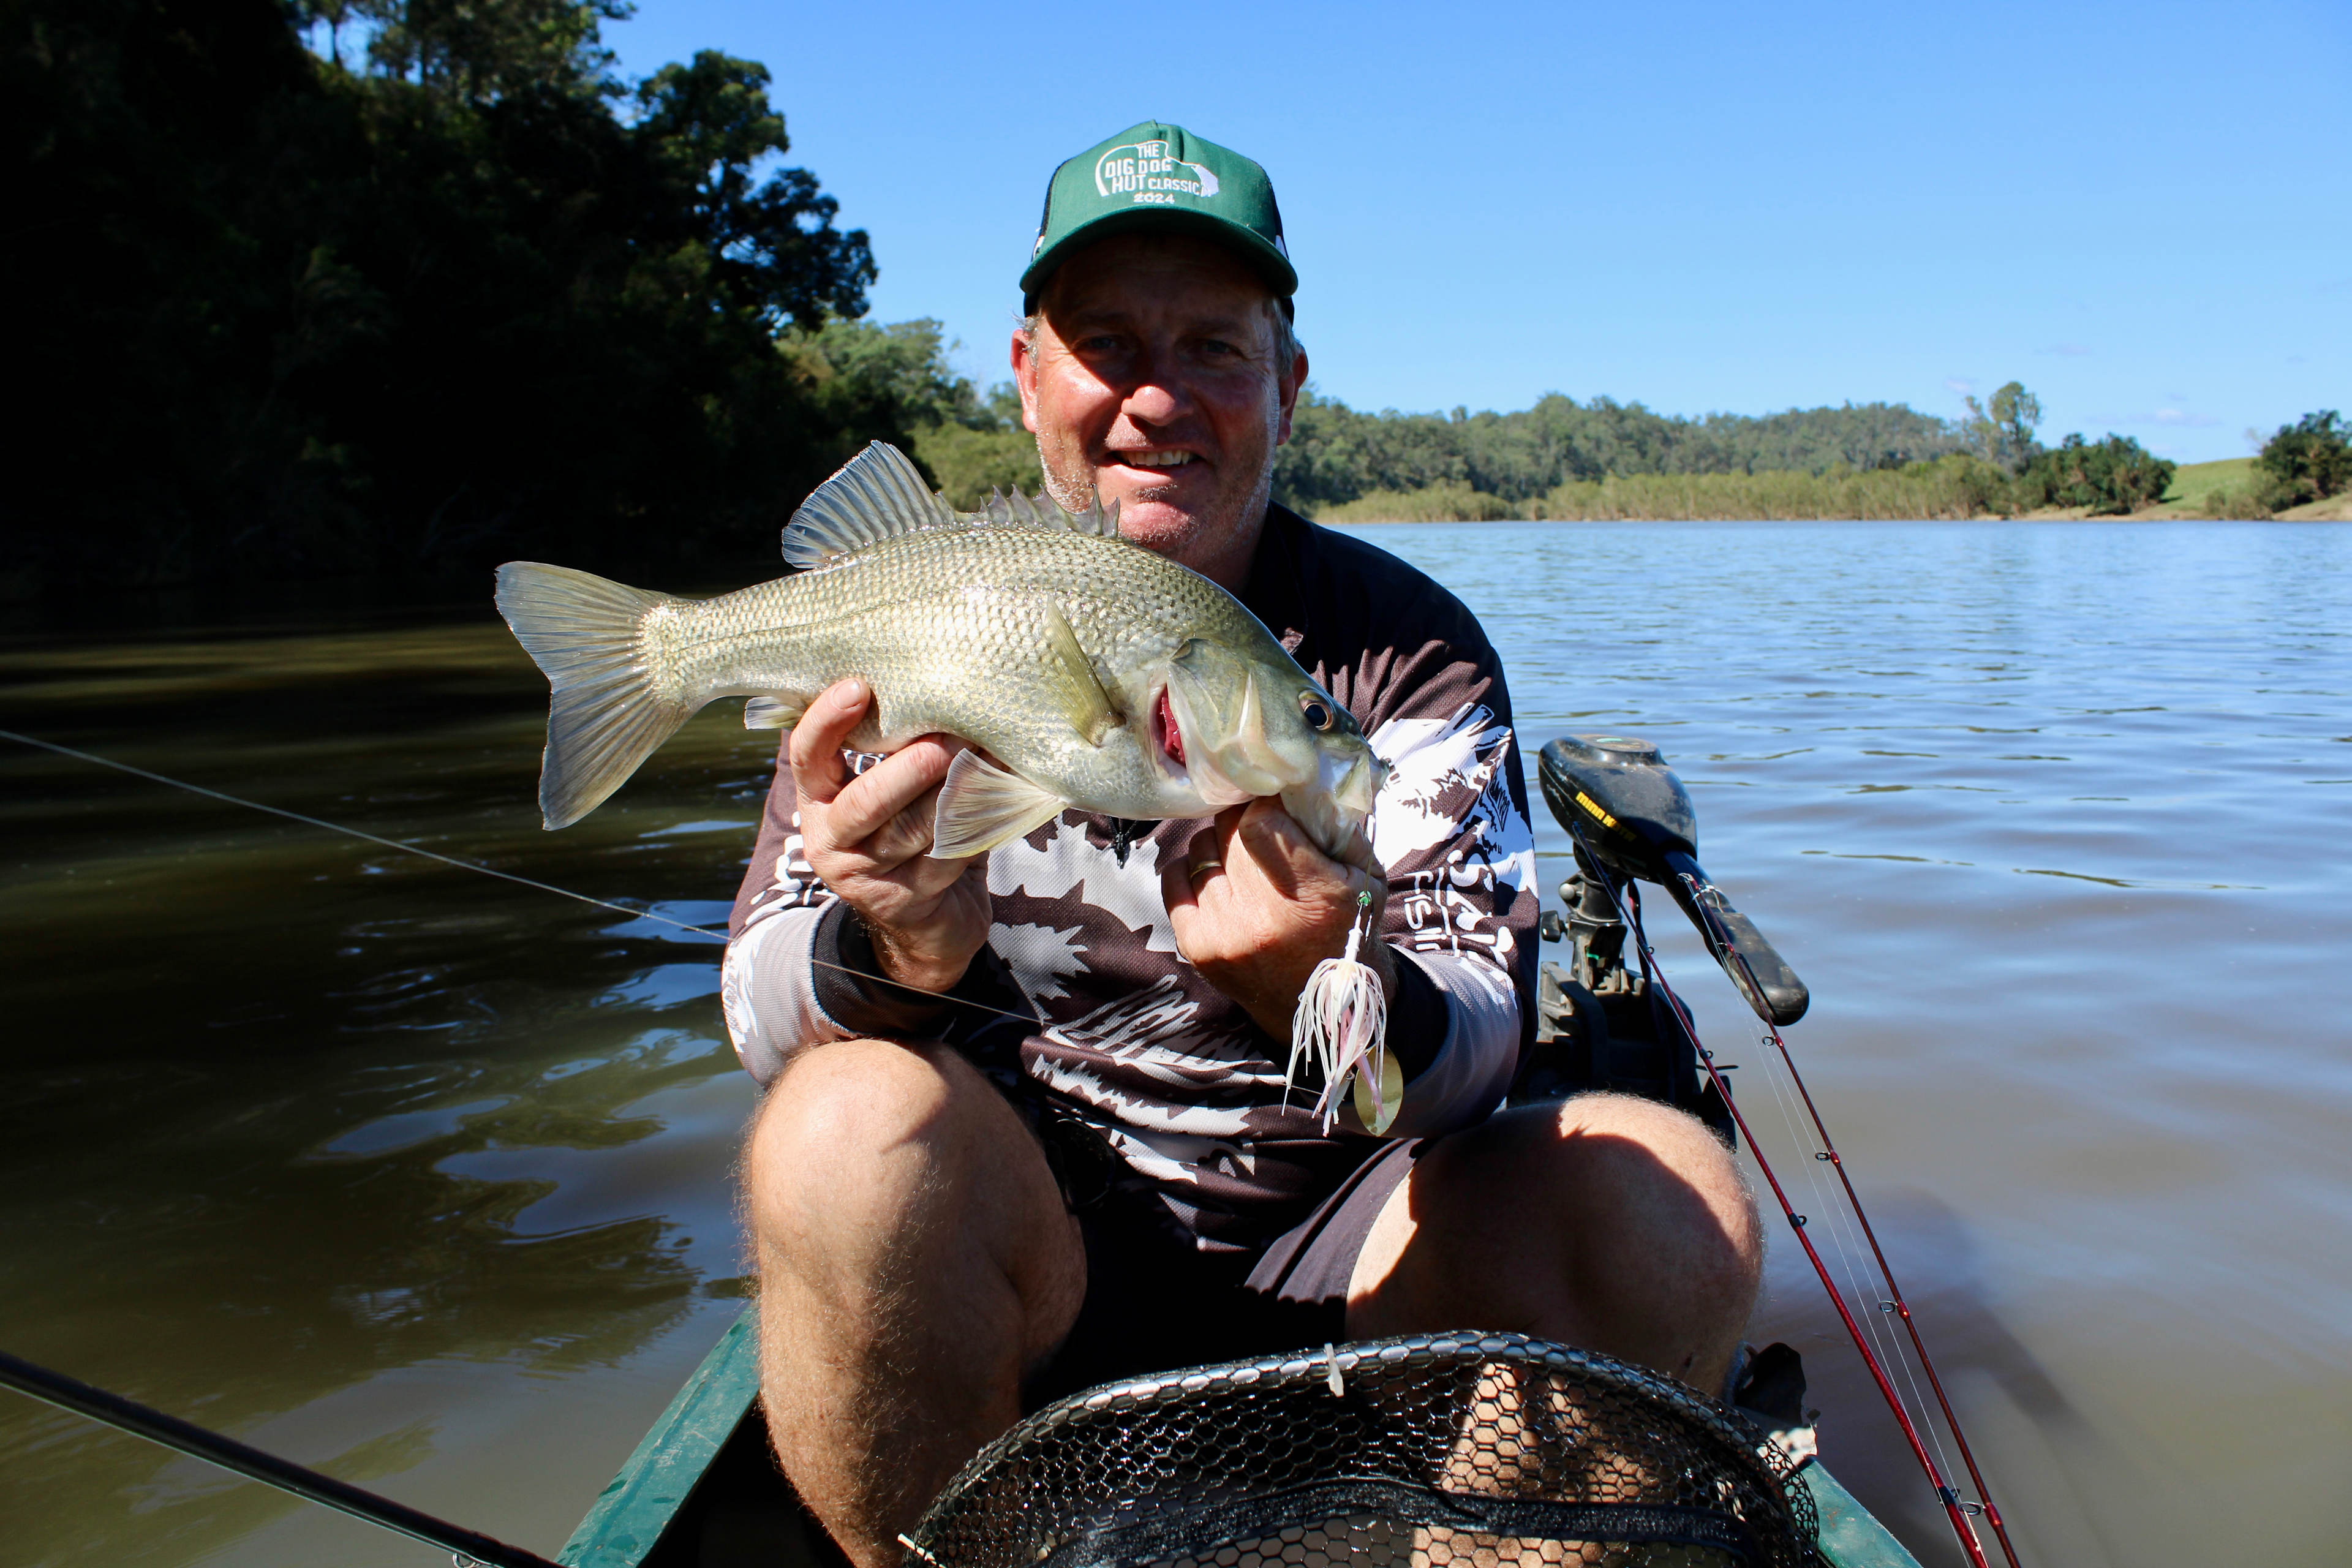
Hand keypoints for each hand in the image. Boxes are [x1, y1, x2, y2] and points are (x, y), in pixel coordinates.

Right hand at [790, 678, 990, 994]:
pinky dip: (976, 825)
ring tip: (983, 760)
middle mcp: (830, 841)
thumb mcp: (887, 793)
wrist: (928, 924)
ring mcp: (866, 877)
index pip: (807, 757)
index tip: (858, 686)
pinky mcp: (908, 901)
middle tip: (948, 740)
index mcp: (818, 801)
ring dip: (953, 794)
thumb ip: (893, 750)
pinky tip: (1000, 798)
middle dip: (909, 769)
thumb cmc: (909, 833)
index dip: (826, 721)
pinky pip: (946, 857)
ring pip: (911, 831)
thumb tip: (941, 687)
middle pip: (864, 802)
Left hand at [1160, 796, 1394, 1041]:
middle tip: (1259, 827)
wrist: (1324, 1006)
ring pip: (1200, 849)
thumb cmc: (1348, 929)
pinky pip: (1173, 879)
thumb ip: (1338, 826)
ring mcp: (1223, 934)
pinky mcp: (1197, 947)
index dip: (1265, 801)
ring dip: (1219, 845)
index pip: (1260, 819)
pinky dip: (1192, 869)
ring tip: (1243, 861)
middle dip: (1244, 819)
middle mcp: (1262, 917)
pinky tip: (1217, 878)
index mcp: (1313, 895)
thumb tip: (1301, 780)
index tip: (1274, 800)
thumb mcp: (1365, 876)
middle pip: (1228, 829)